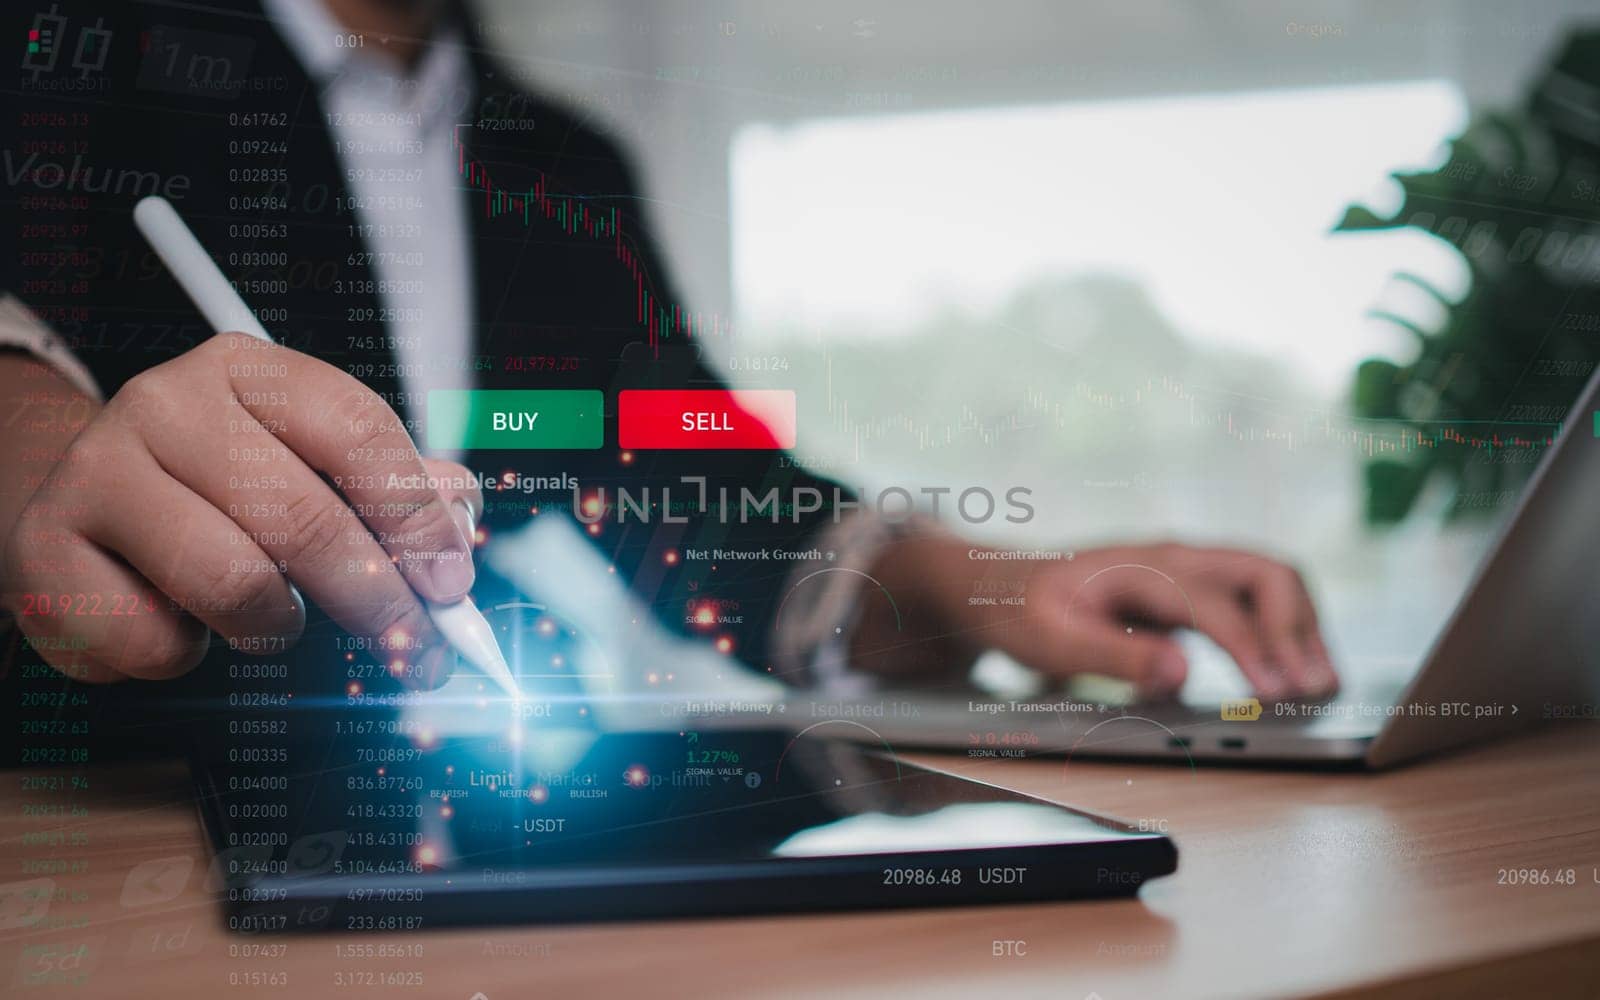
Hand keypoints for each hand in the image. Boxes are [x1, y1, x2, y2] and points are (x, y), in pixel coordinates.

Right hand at [1, 334, 482, 686]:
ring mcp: (99, 472)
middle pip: (305, 517)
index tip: (451, 581)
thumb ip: (394, 485)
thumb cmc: (214, 489)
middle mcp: (167, 405)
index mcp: (247, 371)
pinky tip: (182, 622)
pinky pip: (152, 638)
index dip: (417, 517)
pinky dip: (186, 654)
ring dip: (275, 625)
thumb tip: (459, 519)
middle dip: (379, 600)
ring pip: (232, 581)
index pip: (357, 430)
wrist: (75, 504)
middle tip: (417, 650)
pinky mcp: (46, 551)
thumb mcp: (308, 463)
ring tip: (273, 620)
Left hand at [853, 533, 1336, 698]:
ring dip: (1301, 627)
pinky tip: (1289, 670)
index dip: (1254, 648)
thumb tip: (1180, 673)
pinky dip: (1281, 629)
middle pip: (1265, 574)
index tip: (1278, 693)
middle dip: (1298, 628)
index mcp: (1145, 566)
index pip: (1218, 604)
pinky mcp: (1189, 591)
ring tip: (1320, 682)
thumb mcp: (1051, 641)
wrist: (997, 585)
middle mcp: (1176, 558)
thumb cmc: (1021, 612)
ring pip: (1269, 582)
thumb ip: (1115, 657)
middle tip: (1314, 687)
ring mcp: (1186, 571)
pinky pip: (1251, 599)